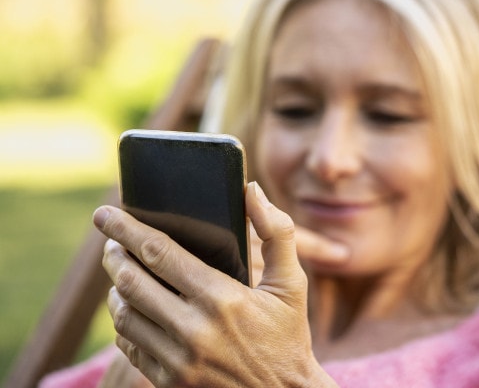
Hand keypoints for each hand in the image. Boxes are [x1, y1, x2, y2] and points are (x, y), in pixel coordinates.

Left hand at [96, 182, 337, 386]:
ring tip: (120, 274)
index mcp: (223, 297)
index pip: (159, 252)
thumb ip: (277, 232)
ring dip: (115, 290)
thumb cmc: (288, 336)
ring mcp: (178, 360)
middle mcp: (195, 329)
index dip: (126, 229)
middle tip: (110, 243)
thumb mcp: (292, 284)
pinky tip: (132, 311)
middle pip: (132, 282)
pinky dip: (124, 324)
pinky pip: (130, 347)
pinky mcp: (170, 382)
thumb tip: (251, 190)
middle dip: (113, 255)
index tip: (105, 214)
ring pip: (124, 315)